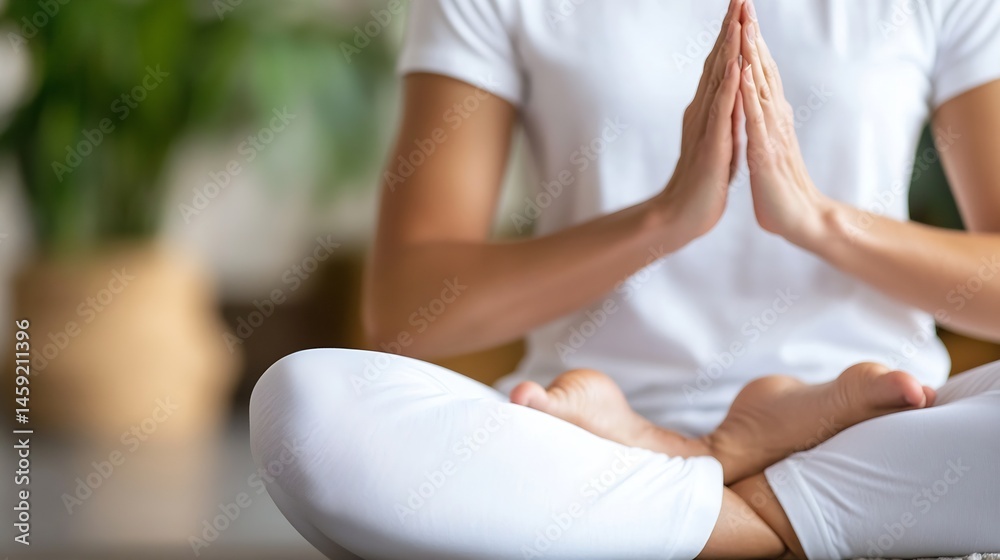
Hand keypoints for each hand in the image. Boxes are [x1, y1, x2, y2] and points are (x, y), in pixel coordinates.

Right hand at [655, 0, 744, 241]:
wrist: (685, 213)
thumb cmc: (703, 180)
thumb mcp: (718, 137)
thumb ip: (723, 112)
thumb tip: (732, 89)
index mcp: (708, 108)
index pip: (722, 63)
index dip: (732, 33)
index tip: (741, 4)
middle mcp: (703, 110)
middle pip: (718, 61)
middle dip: (730, 27)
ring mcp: (705, 126)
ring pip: (718, 80)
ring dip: (729, 48)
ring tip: (738, 18)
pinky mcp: (711, 145)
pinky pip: (721, 112)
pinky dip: (728, 88)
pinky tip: (735, 67)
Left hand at [739, 0, 833, 245]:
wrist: (798, 219)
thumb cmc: (779, 188)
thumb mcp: (767, 147)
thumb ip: (764, 125)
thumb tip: (761, 107)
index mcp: (770, 116)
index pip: (759, 72)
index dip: (751, 42)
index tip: (740, 13)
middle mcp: (774, 117)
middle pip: (762, 68)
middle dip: (752, 34)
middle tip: (744, 1)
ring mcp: (772, 132)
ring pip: (761, 85)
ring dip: (752, 54)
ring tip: (744, 23)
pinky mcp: (766, 151)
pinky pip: (756, 118)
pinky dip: (748, 93)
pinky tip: (742, 72)